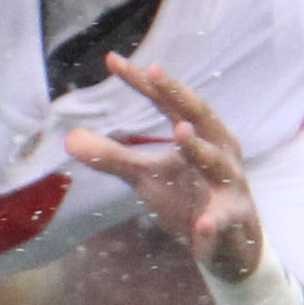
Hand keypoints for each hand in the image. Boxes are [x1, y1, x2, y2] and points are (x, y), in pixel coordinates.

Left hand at [62, 55, 263, 281]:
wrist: (230, 244)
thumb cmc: (188, 198)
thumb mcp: (146, 176)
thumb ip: (113, 156)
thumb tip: (70, 138)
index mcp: (198, 135)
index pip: (167, 103)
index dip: (142, 82)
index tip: (112, 60)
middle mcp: (219, 150)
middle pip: (198, 117)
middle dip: (177, 95)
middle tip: (154, 73)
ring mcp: (230, 183)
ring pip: (216, 163)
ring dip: (198, 148)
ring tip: (179, 133)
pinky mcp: (234, 218)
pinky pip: (222, 219)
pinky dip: (212, 221)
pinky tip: (201, 225)